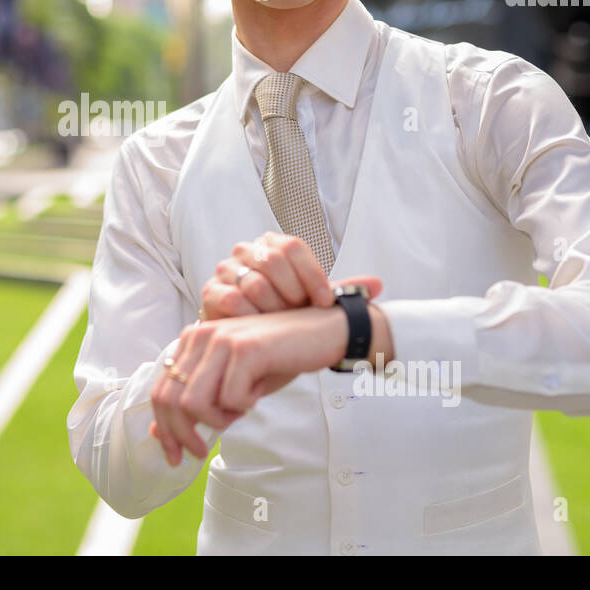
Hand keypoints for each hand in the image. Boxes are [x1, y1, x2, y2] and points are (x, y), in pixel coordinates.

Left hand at [151, 232, 383, 464]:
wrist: (322, 332)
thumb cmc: (277, 359)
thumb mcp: (231, 381)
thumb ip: (198, 400)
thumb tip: (158, 432)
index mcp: (192, 340)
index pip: (161, 390)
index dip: (164, 428)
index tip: (175, 455)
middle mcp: (200, 335)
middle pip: (171, 399)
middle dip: (182, 435)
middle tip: (200, 451)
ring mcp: (221, 339)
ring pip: (194, 402)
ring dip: (216, 419)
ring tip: (239, 411)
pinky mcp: (245, 349)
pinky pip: (230, 398)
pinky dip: (243, 406)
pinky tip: (257, 392)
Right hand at [200, 231, 382, 319]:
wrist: (248, 344)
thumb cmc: (283, 319)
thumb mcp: (313, 304)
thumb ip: (342, 293)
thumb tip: (379, 284)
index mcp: (272, 245)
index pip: (292, 246)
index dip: (312, 275)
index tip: (323, 302)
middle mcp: (246, 251)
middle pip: (272, 260)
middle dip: (292, 294)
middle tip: (299, 315)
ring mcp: (225, 271)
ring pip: (254, 283)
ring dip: (274, 310)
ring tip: (281, 326)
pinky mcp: (210, 293)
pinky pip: (233, 300)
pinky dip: (252, 319)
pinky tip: (261, 330)